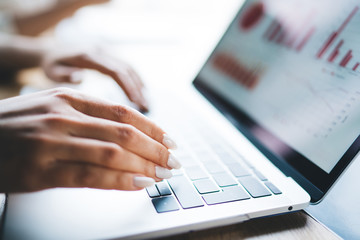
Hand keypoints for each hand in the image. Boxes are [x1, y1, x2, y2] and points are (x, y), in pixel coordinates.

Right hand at [0, 88, 179, 192]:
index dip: (153, 128)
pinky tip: (139, 184)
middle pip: (125, 133)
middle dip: (156, 149)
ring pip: (113, 154)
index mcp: (69, 99)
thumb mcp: (52, 107)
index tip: (170, 141)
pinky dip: (120, 181)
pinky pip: (91, 176)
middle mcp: (63, 117)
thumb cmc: (17, 125)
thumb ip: (88, 116)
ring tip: (163, 174)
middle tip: (174, 161)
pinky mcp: (41, 171)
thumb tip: (129, 130)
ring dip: (145, 166)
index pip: (124, 112)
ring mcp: (51, 143)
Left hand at [41, 49, 148, 111]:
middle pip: (126, 70)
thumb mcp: (51, 70)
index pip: (115, 71)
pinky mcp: (110, 54)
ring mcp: (108, 51)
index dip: (129, 87)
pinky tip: (142, 93)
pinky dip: (136, 79)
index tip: (137, 105)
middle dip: (138, 90)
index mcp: (89, 56)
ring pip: (130, 67)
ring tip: (146, 105)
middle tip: (147, 109)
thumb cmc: (51, 64)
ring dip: (140, 85)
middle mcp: (102, 50)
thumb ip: (63, 75)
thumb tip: (81, 78)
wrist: (52, 48)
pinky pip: (127, 66)